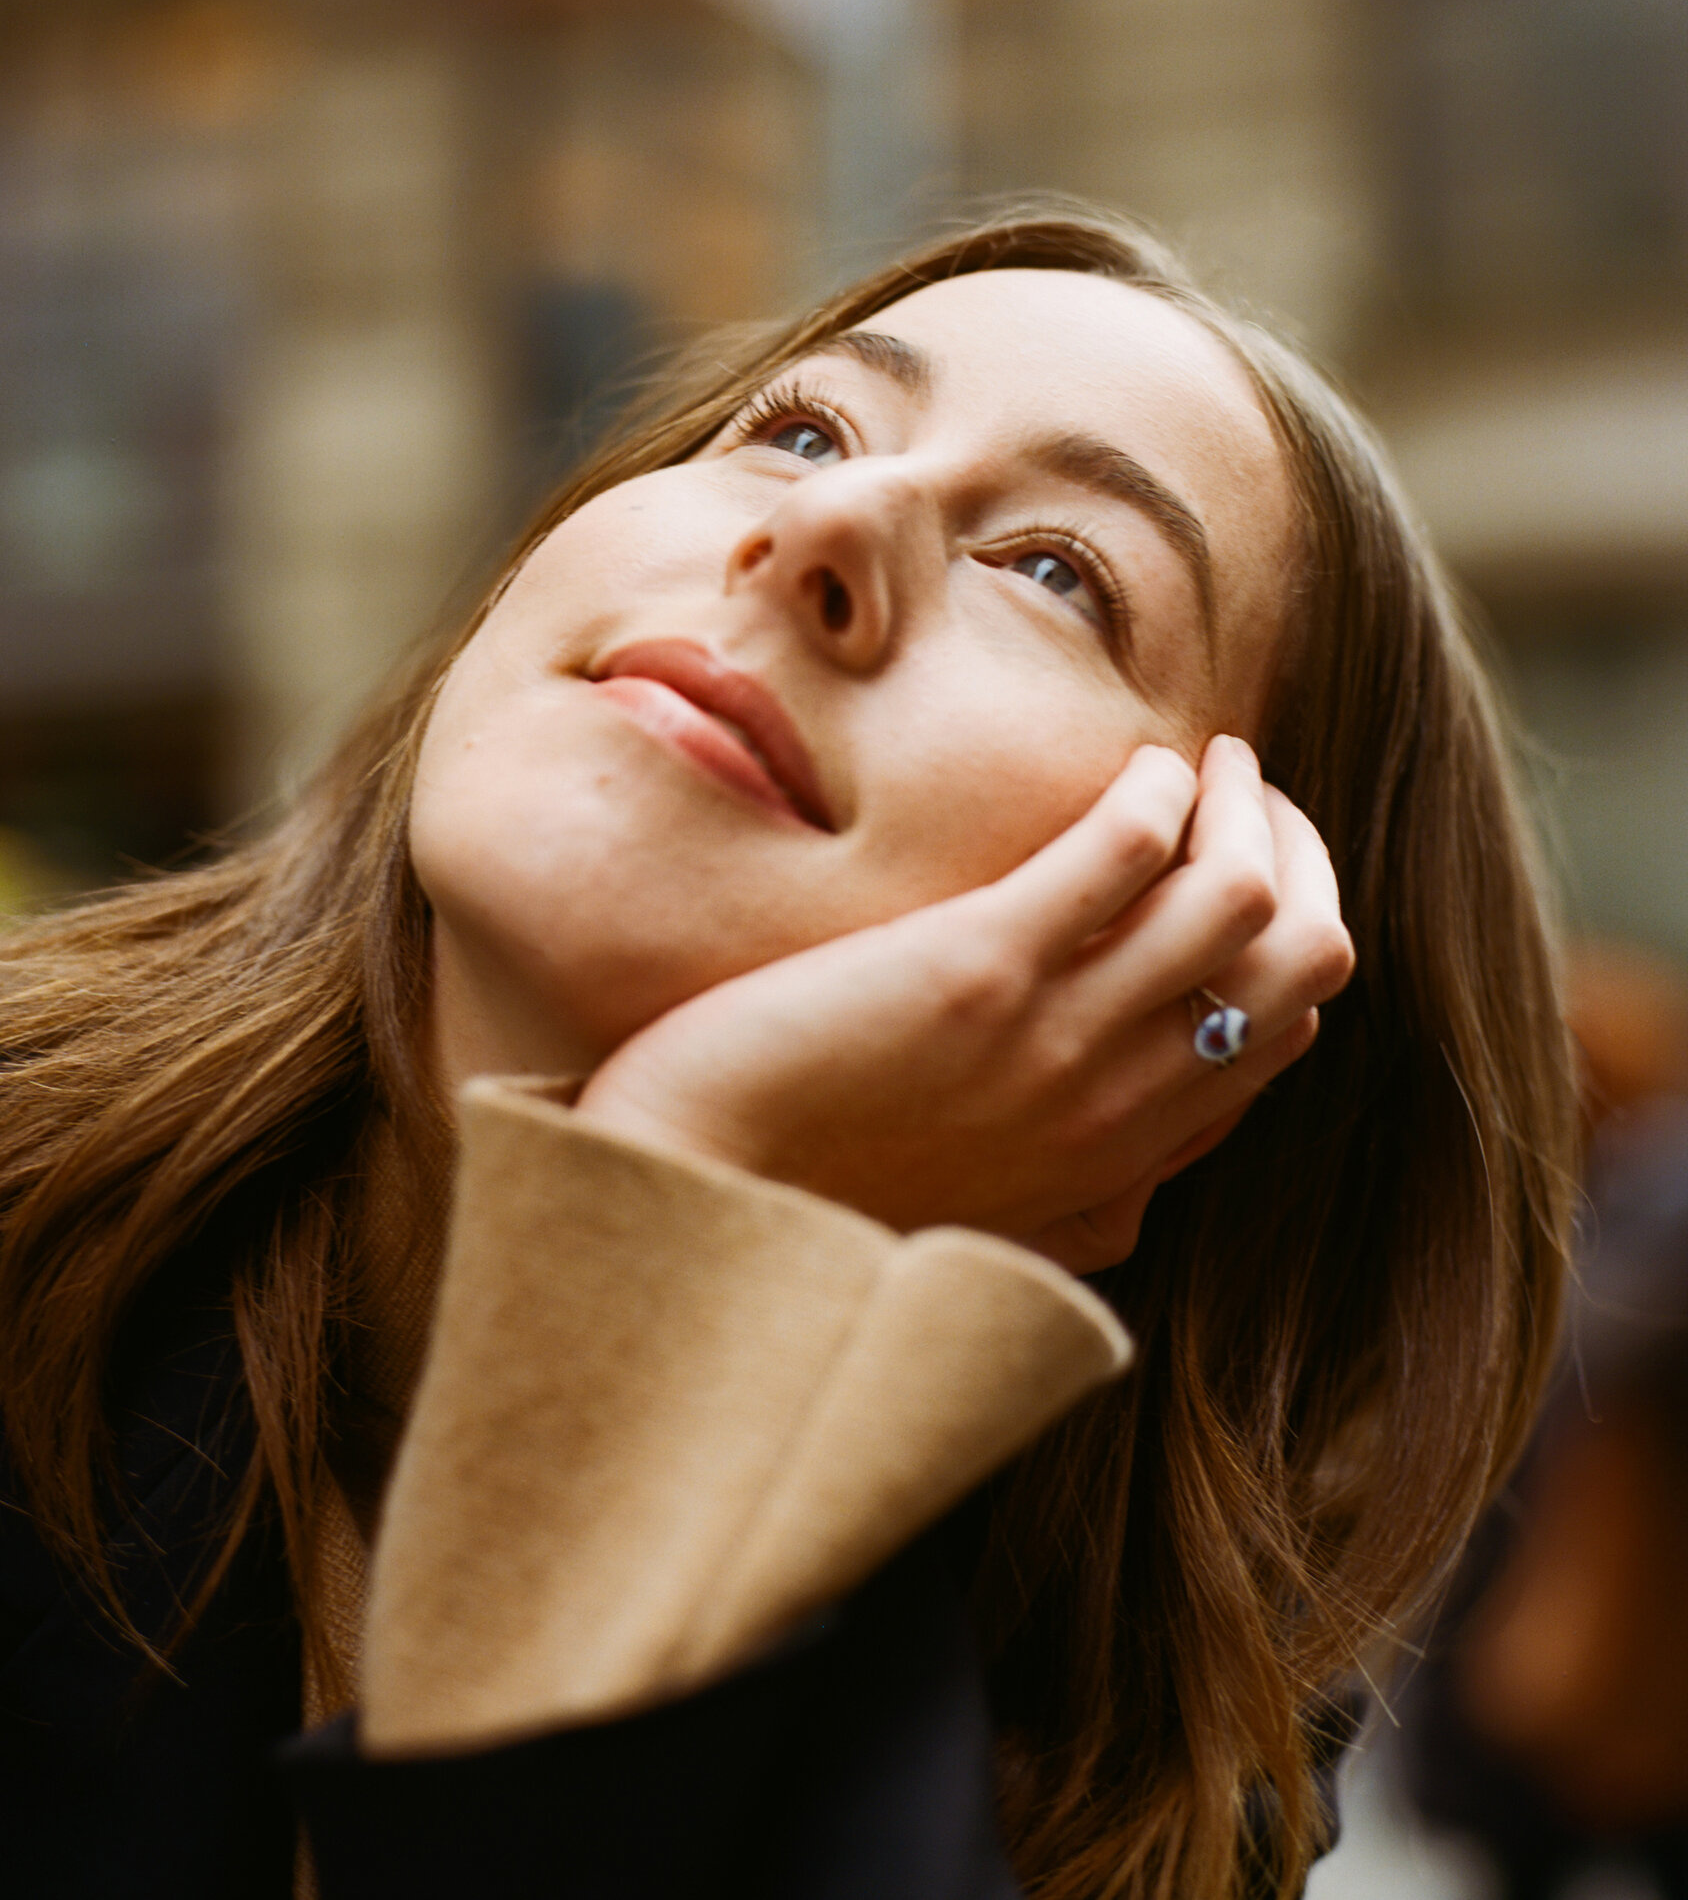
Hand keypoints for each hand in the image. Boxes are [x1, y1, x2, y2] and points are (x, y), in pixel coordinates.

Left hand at [574, 737, 1353, 1267]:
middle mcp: (1118, 1104)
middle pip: (1301, 961)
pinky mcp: (981, 966)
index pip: (1286, 1033)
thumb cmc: (812, 1195)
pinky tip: (1134, 768)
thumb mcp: (987, 1231)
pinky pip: (1126, 853)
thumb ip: (1075, 1212)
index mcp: (1123, 1157)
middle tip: (1244, 794)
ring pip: (1240, 897)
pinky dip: (1155, 792)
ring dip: (1240, 806)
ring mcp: (1059, 1036)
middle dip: (1296, 855)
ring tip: (1201, 764)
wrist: (695, 1195)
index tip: (1246, 864)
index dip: (1293, 928)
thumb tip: (1135, 1200)